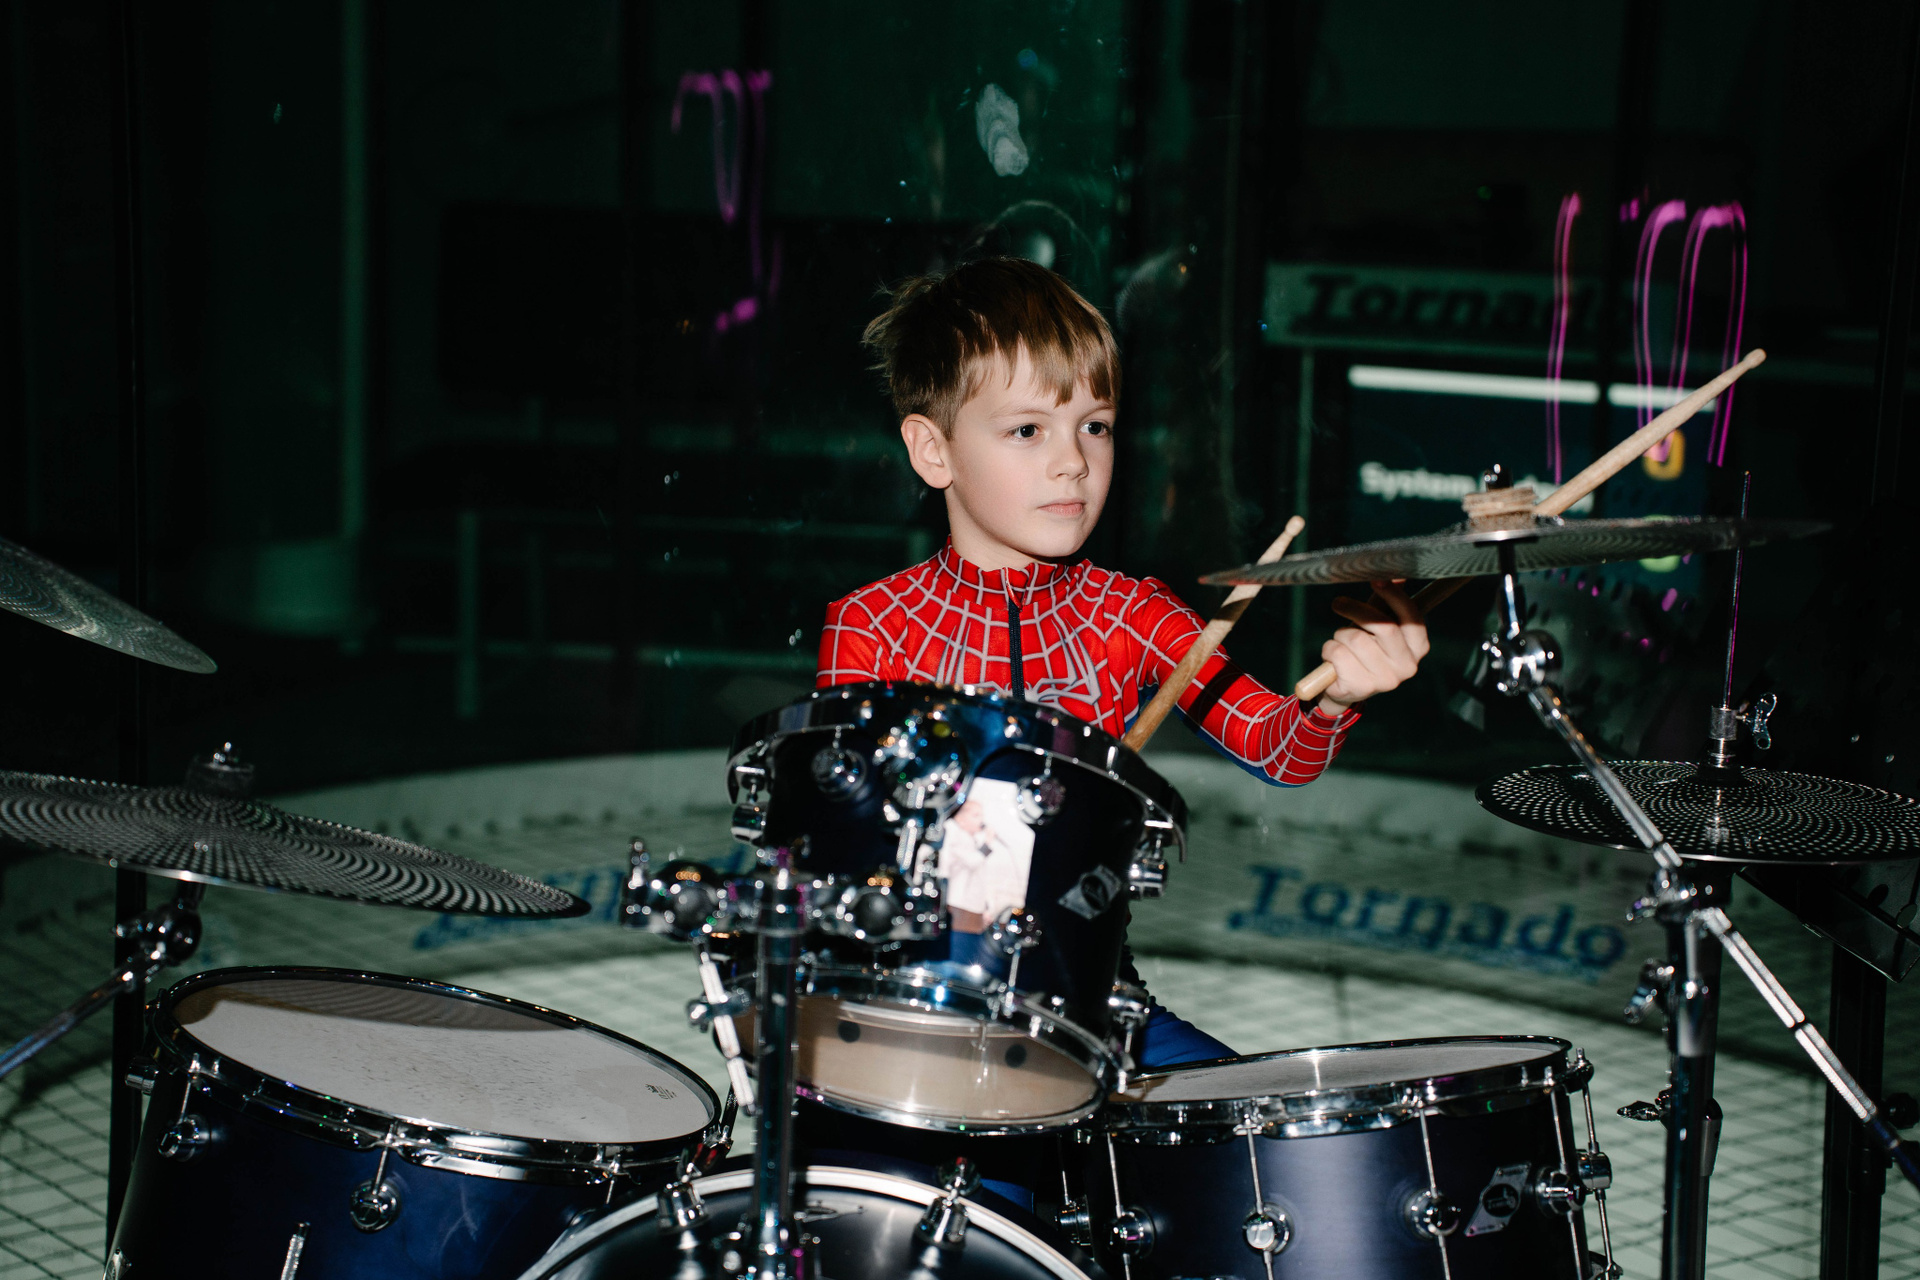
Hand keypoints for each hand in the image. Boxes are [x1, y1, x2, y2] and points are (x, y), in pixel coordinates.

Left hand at [1315, 580, 1429, 715]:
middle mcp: (1408, 665)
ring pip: (1355, 638)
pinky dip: (1329, 651)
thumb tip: (1398, 574)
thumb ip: (1386, 602)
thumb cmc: (1364, 649)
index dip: (1394, 595)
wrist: (1346, 687)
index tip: (1377, 580)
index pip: (1411, 616)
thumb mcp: (1377, 625)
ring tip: (1340, 644)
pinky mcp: (1362, 687)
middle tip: (1338, 603)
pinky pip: (1338, 654)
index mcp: (1418, 646)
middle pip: (1382, 625)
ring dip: (1339, 635)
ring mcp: (1387, 680)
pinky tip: (1334, 661)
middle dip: (1355, 610)